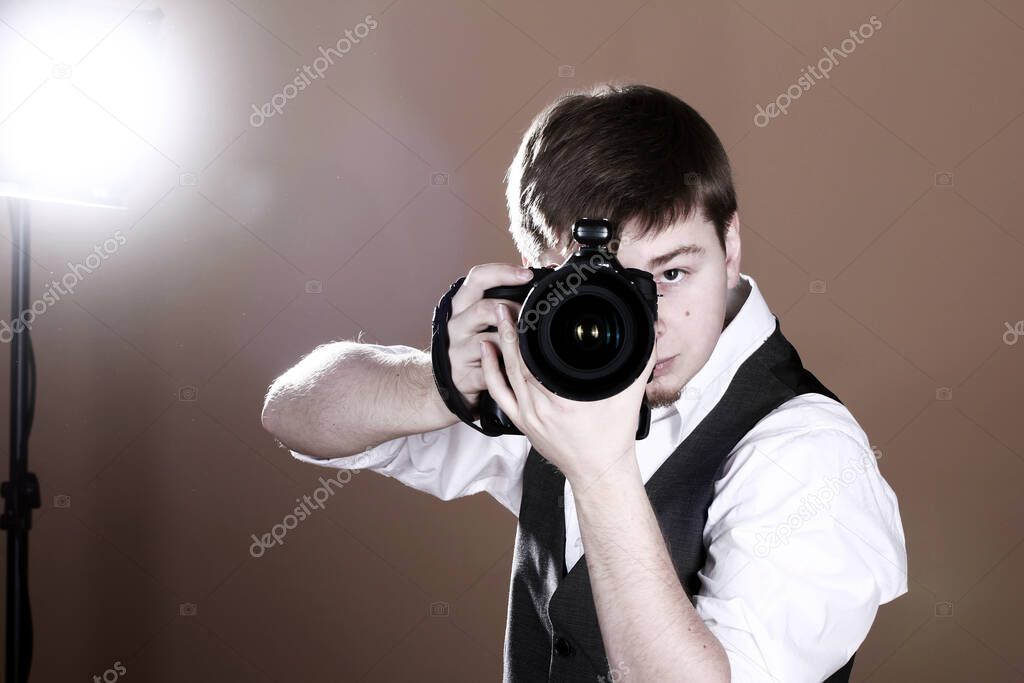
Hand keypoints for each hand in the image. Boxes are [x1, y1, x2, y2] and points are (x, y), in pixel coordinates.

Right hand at [444, 263, 529, 410]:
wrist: (455, 379)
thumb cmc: (477, 342)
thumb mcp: (484, 316)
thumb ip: (506, 296)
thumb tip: (539, 271)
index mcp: (462, 304)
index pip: (478, 278)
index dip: (502, 273)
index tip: (527, 274)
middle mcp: (456, 324)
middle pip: (482, 308)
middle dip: (512, 310)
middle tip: (532, 314)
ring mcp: (457, 351)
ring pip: (486, 341)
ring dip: (510, 342)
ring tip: (527, 343)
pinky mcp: (462, 375)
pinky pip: (488, 371)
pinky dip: (504, 369)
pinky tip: (516, 368)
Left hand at [479, 302, 656, 487]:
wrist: (599, 472)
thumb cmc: (612, 439)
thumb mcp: (630, 397)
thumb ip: (640, 362)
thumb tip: (648, 333)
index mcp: (564, 400)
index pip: (536, 358)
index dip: (528, 331)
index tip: (526, 308)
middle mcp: (540, 408)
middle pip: (516, 361)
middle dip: (509, 330)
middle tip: (504, 305)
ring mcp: (528, 417)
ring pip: (505, 374)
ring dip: (499, 345)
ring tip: (496, 319)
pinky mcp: (522, 423)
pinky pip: (499, 394)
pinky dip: (491, 371)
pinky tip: (487, 352)